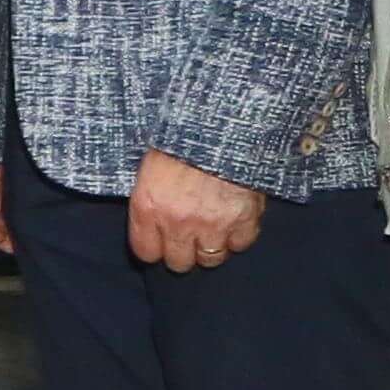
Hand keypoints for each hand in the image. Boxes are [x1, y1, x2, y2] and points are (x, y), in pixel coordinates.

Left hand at [130, 151, 266, 272]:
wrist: (222, 126)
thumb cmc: (179, 139)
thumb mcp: (149, 167)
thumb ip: (149, 199)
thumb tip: (151, 222)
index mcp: (148, 208)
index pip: (145, 252)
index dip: (154, 249)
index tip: (160, 242)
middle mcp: (178, 223)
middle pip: (179, 262)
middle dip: (182, 252)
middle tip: (188, 237)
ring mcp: (212, 225)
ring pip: (211, 259)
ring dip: (211, 247)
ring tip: (212, 232)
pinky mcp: (243, 220)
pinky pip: (241, 245)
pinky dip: (238, 237)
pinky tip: (234, 224)